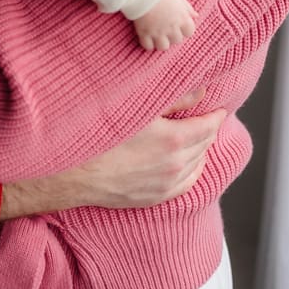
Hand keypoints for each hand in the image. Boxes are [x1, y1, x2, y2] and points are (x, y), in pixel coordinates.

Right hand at [0, 88, 224, 219]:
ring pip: (197, 165)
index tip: (217, 106)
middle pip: (205, 145)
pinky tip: (187, 163)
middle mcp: (174, 167)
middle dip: (208, 129)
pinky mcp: (154, 198)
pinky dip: (191, 170)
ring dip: (199, 149)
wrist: (72, 172)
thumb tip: (201, 89)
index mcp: (173, 141)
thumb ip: (173, 97)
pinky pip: (185, 185)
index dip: (215, 113)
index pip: (209, 126)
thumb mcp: (135, 106)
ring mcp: (165, 186)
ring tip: (195, 135)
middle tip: (206, 115)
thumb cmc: (98, 133)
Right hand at [134, 0, 197, 50]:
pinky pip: (148, 46)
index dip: (184, 30)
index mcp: (182, 19)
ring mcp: (158, 32)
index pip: (189, 32)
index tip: (178, 26)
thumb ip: (187, 8)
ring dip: (160, 42)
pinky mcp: (144, 33)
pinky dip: (147, 43)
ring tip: (156, 35)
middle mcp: (172, 28)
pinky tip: (145, 36)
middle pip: (177, 40)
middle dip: (172, 35)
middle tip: (165, 28)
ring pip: (163, 47)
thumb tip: (195, 15)